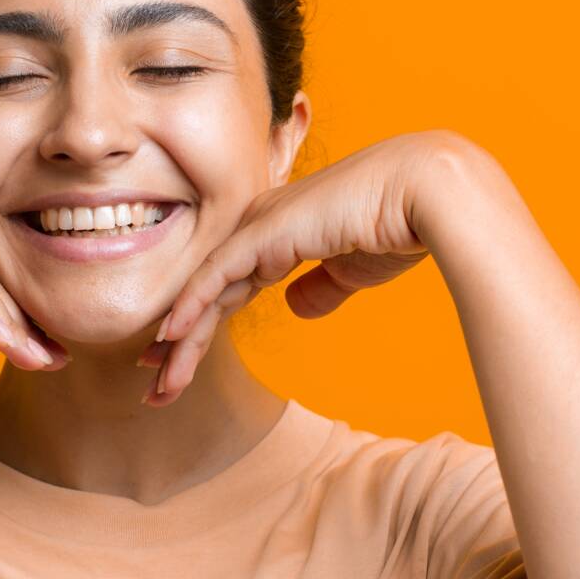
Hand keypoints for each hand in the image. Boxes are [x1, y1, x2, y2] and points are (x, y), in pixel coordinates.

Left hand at [143, 132, 455, 405]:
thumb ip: (322, 287)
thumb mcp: (353, 269)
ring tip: (156, 384)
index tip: (179, 365)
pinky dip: (190, 307)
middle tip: (153, 384)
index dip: (202, 327)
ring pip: (205, 292)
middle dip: (180, 343)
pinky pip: (214, 276)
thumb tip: (297, 308)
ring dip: (180, 342)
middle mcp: (259, 227)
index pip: (228, 288)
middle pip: (208, 294)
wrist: (426, 195)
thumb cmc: (399, 226)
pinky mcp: (263, 232)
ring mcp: (257, 227)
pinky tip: (169, 337)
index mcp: (280, 233)